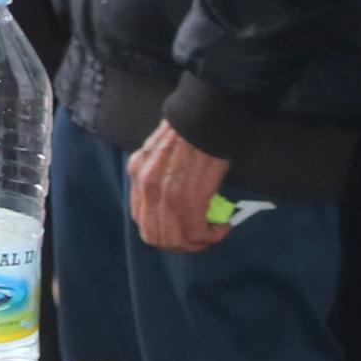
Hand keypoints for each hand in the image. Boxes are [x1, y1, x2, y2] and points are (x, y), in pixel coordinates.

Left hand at [127, 122, 233, 254]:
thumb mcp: (161, 151)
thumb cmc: (190, 131)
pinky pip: (196, 233)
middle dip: (177, 244)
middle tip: (198, 239)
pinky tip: (222, 228)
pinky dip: (211, 236)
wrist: (204, 117)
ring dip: (195, 244)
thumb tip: (176, 202)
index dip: (162, 230)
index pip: (141, 217)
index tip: (181, 229)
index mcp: (137, 172)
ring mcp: (164, 196)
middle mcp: (145, 186)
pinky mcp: (187, 201)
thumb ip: (160, 176)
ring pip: (173, 239)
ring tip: (212, 235)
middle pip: (153, 235)